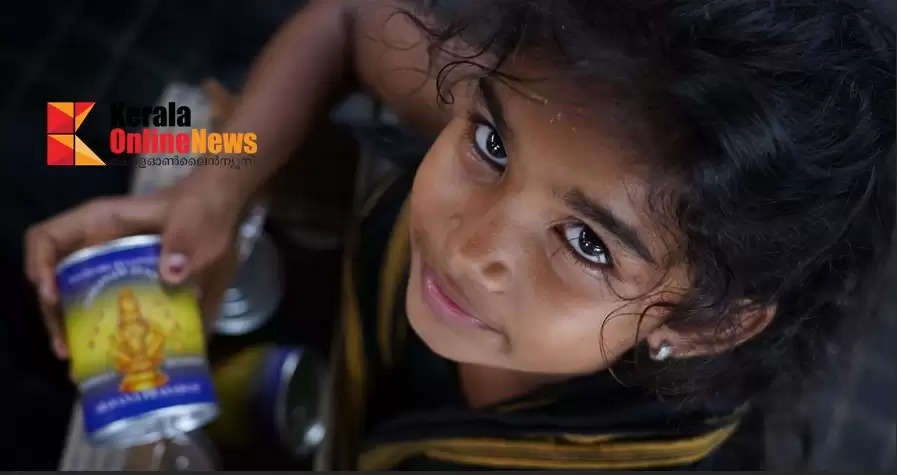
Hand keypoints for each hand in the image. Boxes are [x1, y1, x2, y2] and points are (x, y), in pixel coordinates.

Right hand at [24, 177, 245, 358]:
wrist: (224, 211)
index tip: (54, 298)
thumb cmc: (202, 207)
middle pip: (55, 280)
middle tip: (66, 349)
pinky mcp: (131, 284)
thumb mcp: (194, 219)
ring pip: (75, 298)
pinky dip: (103, 331)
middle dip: (55, 315)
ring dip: (72, 329)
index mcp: (101, 224)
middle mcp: (97, 247)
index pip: (47, 239)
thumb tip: (169, 274)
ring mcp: (111, 266)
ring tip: (79, 362)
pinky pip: (105, 308)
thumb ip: (183, 241)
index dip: (40, 267)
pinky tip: (109, 357)